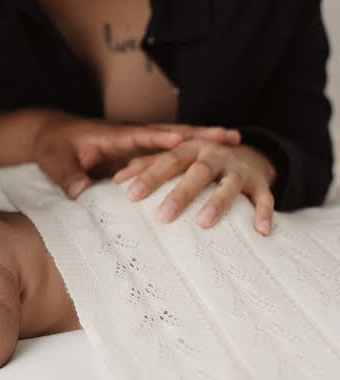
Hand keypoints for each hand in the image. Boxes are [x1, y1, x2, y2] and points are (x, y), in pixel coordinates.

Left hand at [32, 114, 240, 198]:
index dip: (161, 138)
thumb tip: (81, 192)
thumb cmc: (53, 147)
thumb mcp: (54, 161)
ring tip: (236, 141)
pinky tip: (220, 155)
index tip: (184, 141)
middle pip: (168, 133)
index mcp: (110, 136)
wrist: (49, 133)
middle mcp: (129, 135)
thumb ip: (68, 175)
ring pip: (176, 138)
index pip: (139, 136)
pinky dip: (195, 152)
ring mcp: (136, 141)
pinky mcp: (138, 149)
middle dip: (198, 134)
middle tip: (230, 137)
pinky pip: (171, 151)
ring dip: (204, 139)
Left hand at [114, 140, 275, 234]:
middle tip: (162, 216)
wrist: (246, 153)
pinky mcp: (260, 182)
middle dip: (181, 193)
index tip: (130, 195)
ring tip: (203, 223)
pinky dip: (264, 213)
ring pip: (229, 184)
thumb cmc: (198, 160)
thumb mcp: (174, 157)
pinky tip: (260, 232)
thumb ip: (147, 166)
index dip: (149, 175)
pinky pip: (265, 197)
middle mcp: (215, 155)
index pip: (167, 159)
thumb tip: (115, 180)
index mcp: (190, 148)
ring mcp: (239, 168)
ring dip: (218, 202)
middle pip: (198, 171)